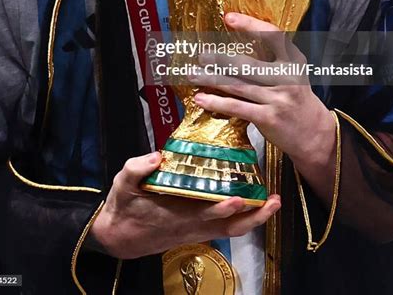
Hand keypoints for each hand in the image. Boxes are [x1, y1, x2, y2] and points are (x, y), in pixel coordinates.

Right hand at [89, 151, 280, 258]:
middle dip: (253, 214)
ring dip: (255, 218)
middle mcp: (192, 225)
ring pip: (232, 229)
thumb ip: (137, 168)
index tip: (238, 197)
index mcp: (176, 213)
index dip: (223, 209)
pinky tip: (254, 205)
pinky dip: (243, 220)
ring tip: (273, 203)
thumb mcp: (123, 183)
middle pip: (229, 226)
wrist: (120, 236)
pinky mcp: (198, 231)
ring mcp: (197, 230)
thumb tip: (155, 156)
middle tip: (273, 199)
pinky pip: (226, 229)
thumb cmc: (124, 207)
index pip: (204, 214)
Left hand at [191, 12, 335, 168]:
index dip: (251, 24)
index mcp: (294, 60)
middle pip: (248, 63)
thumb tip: (233, 45)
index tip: (229, 18)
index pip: (273, 35)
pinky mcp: (268, 118)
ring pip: (238, 85)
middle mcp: (287, 77)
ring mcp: (278, 98)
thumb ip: (271, 59)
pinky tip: (200, 98)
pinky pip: (237, 107)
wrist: (314, 134)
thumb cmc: (296, 97)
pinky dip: (216, 102)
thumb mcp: (292, 73)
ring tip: (192, 73)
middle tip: (201, 54)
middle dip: (220, 58)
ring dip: (211, 79)